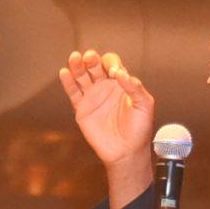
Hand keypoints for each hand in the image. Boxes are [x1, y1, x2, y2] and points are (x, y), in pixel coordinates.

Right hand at [58, 50, 157, 170]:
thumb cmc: (139, 129)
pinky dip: (68, 82)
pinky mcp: (81, 109)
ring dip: (77, 66)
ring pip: (82, 76)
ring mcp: (92, 97)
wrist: (126, 151)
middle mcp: (105, 87)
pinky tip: (64, 72)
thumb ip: (135, 87)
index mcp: (121, 83)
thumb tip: (121, 74)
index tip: (113, 72)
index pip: (112, 64)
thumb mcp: (145, 105)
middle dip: (91, 59)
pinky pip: (73, 93)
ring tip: (74, 58)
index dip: (111, 64)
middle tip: (89, 57)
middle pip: (94, 66)